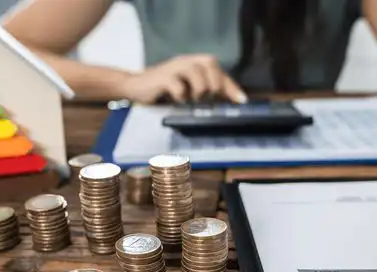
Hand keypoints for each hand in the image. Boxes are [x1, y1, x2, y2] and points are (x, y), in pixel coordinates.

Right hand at [118, 54, 246, 103]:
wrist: (135, 88)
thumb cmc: (164, 91)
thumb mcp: (187, 91)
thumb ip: (205, 93)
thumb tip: (226, 103)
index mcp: (194, 63)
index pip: (218, 70)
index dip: (231, 85)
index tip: (241, 101)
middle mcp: (186, 62)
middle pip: (210, 63)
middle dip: (215, 84)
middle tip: (209, 99)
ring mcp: (173, 68)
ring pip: (196, 71)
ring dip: (199, 89)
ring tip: (193, 100)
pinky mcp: (161, 78)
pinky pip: (178, 85)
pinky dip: (181, 95)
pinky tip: (178, 101)